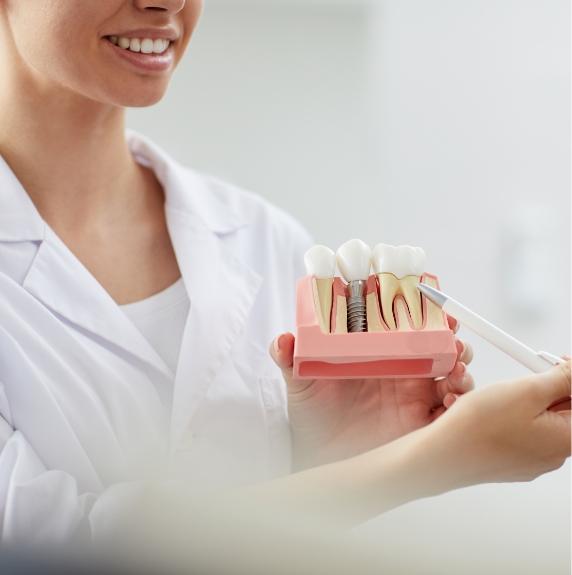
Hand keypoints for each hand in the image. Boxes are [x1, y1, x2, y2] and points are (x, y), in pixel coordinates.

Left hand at [270, 317, 473, 469]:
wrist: (318, 457)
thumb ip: (289, 358)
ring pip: (453, 373)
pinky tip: (450, 398)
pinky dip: (460, 401)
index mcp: (380, 354)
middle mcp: (403, 372)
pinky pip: (452, 410)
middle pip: (439, 346)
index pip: (409, 326)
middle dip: (452, 337)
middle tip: (452, 335)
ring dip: (461, 365)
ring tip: (456, 366)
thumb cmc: (312, 415)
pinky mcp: (422, 423)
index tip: (434, 302)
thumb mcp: (300, 382)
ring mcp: (415, 396)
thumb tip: (282, 339)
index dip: (425, 312)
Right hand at [423, 360, 570, 488]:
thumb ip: (562, 378)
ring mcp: (532, 462)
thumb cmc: (480, 428)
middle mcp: (555, 456)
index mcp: (568, 439)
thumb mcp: (527, 390)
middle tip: (529, 375)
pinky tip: (493, 412)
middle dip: (549, 390)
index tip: (559, 363)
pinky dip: (513, 418)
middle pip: (564, 412)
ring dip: (529, 402)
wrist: (444, 454)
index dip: (569, 377)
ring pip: (541, 421)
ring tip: (504, 394)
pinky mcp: (512, 462)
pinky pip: (522, 433)